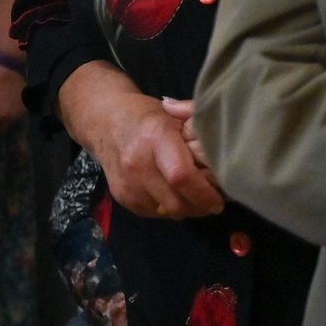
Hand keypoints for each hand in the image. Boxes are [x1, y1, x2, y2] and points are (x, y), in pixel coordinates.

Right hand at [66, 69, 223, 219]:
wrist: (102, 121)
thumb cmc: (145, 117)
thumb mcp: (173, 112)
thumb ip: (199, 120)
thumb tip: (224, 142)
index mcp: (156, 138)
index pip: (181, 176)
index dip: (205, 193)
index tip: (219, 198)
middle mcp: (137, 163)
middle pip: (177, 202)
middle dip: (200, 206)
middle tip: (211, 198)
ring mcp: (127, 183)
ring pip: (168, 212)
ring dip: (185, 208)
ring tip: (190, 193)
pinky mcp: (122, 197)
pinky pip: (156, 213)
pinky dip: (168, 207)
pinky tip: (169, 191)